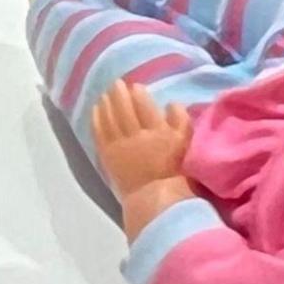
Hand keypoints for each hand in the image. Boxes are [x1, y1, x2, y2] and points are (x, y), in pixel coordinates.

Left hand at [87, 81, 196, 196]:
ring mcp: (119, 146)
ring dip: (106, 102)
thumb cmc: (177, 172)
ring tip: (105, 94)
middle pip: (124, 108)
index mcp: (158, 133)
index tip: (136, 86)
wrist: (158, 200)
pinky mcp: (108, 156)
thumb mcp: (187, 145)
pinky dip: (96, 117)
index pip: (144, 106)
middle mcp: (136, 136)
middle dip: (119, 93)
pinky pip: (99, 131)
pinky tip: (96, 109)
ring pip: (109, 117)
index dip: (138, 93)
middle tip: (117, 83)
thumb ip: (181, 121)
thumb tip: (171, 103)